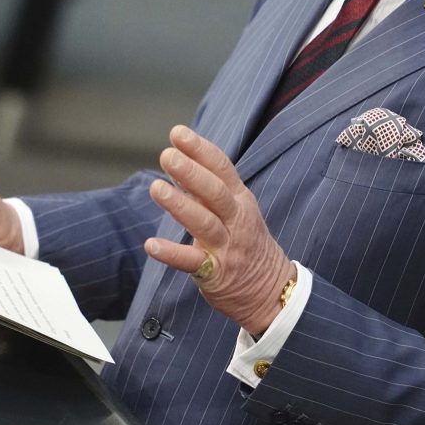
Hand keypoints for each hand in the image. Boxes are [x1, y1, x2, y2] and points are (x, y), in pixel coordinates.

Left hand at [145, 126, 294, 336]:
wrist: (272, 291)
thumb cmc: (246, 242)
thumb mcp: (235, 209)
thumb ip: (205, 187)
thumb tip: (178, 157)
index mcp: (240, 200)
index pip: (222, 168)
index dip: (200, 150)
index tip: (178, 133)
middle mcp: (236, 220)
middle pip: (215, 192)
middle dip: (191, 172)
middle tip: (167, 155)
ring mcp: (226, 247)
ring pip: (204, 223)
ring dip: (180, 205)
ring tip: (156, 188)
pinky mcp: (215, 273)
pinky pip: (192, 262)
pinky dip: (172, 254)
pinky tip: (151, 245)